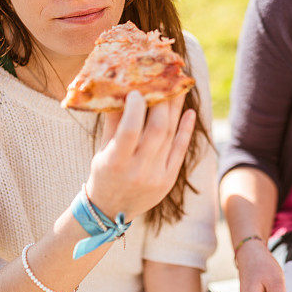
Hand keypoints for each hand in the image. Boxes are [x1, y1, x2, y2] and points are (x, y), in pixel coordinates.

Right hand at [86, 91, 195, 220]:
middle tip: (164, 81)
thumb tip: (122, 90)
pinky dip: (185, 130)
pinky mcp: (168, 180)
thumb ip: (113, 123)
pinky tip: (189, 112)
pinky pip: (180, 150)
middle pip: (156, 130)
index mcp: (114, 162)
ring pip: (169, 136)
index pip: (129, 131)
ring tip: (178, 89)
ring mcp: (156, 177)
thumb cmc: (103, 174)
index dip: (135, 109)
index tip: (137, 90)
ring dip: (175, 111)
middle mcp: (137, 170)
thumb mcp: (102, 150)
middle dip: (162, 103)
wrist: (111, 210)